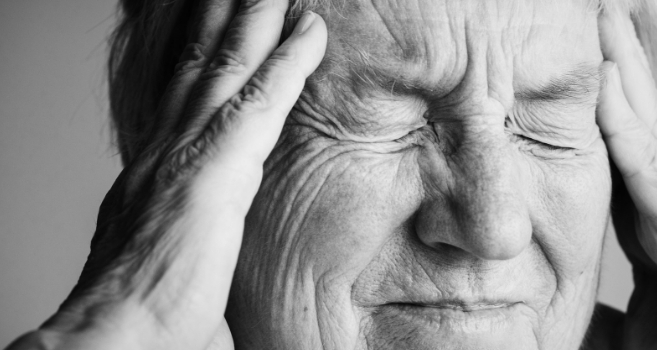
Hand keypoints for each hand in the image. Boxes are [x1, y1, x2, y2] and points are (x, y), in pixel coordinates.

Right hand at [6, 0, 326, 348]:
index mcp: (156, 177)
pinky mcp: (213, 169)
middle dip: (220, 22)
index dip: (201, 61)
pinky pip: (260, 99)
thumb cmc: (147, 321)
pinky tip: (308, 30)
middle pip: (199, 70)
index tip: (217, 31)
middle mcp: (164, 153)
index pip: (183, 102)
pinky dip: (286, 60)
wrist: (116, 341)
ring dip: (251, 20)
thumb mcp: (174, 271)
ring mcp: (185, 155)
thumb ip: (197, 253)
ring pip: (225, 68)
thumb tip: (216, 277)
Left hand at [598, 8, 656, 349]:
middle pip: (650, 125)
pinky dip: (632, 132)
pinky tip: (610, 92)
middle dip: (626, 70)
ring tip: (605, 27)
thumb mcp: (647, 321)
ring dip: (628, 79)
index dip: (614, 107)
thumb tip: (561, 302)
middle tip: (600, 19)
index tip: (587, 67)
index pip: (636, 152)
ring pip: (655, 134)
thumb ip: (606, 303)